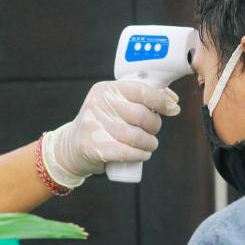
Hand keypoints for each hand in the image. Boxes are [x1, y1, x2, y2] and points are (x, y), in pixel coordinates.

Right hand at [41, 80, 180, 188]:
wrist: (71, 146)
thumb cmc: (103, 123)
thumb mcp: (115, 104)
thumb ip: (140, 98)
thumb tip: (173, 100)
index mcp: (105, 89)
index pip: (141, 90)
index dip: (161, 100)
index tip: (173, 108)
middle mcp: (97, 104)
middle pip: (141, 115)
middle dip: (155, 125)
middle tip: (153, 131)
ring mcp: (93, 125)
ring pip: (136, 136)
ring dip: (150, 143)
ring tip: (150, 145)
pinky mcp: (91, 147)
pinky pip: (126, 152)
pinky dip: (140, 155)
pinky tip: (144, 154)